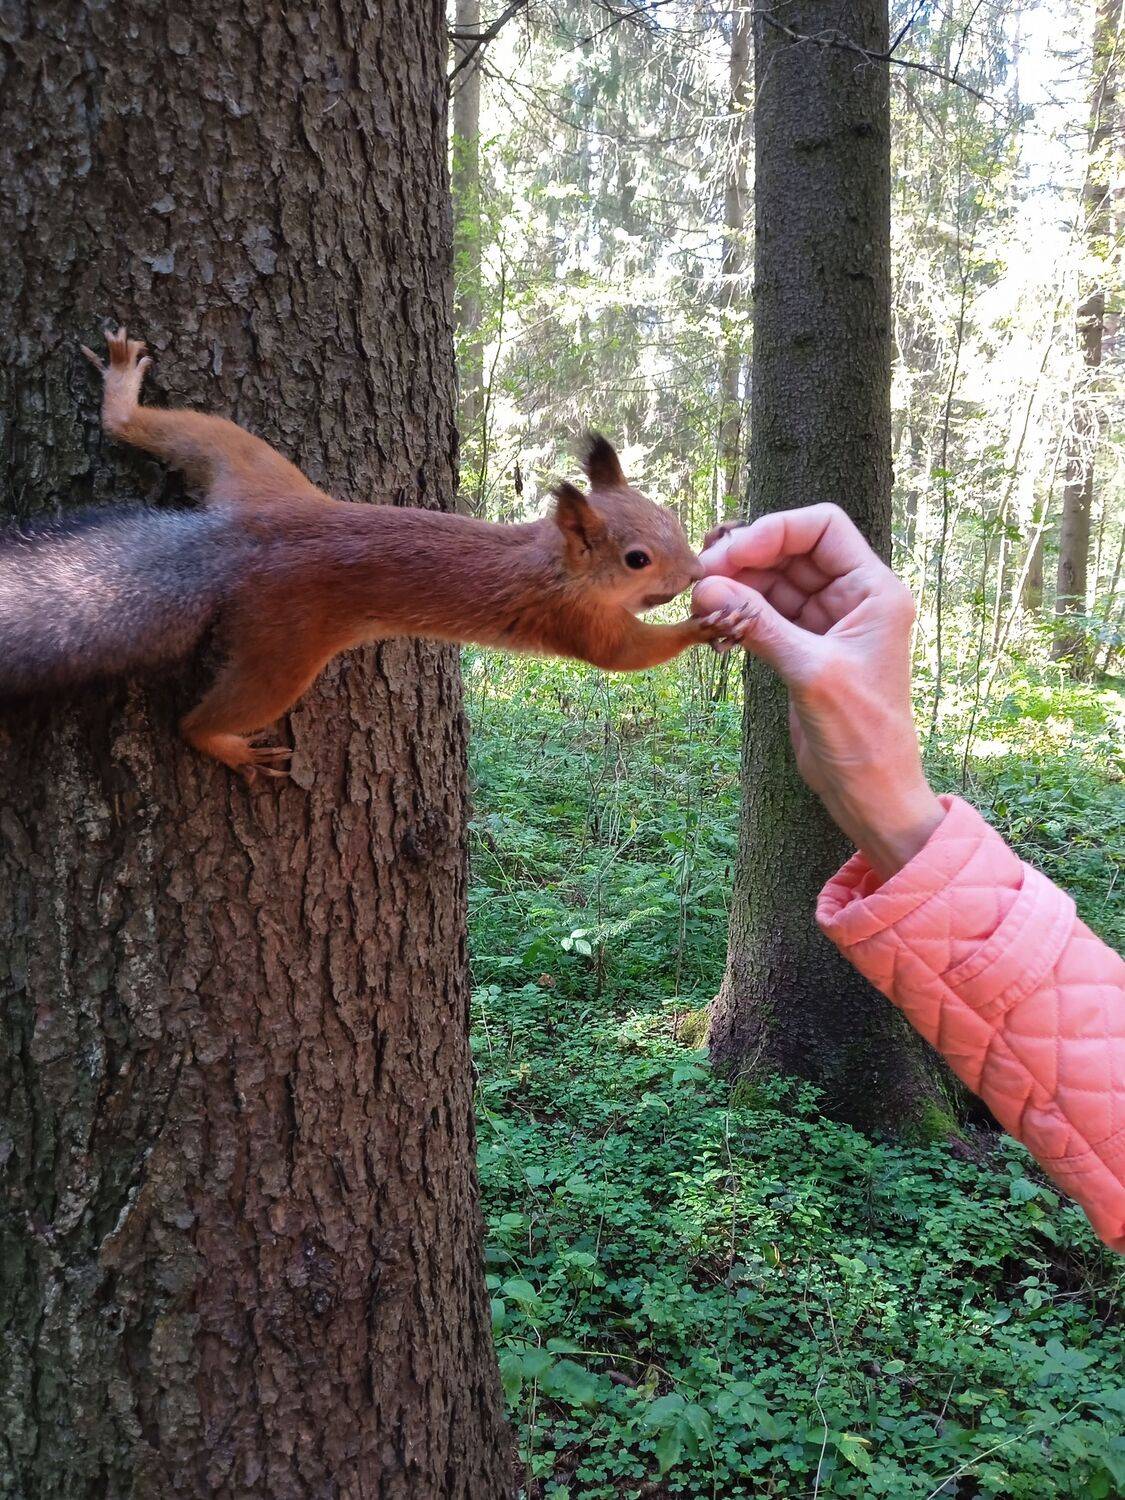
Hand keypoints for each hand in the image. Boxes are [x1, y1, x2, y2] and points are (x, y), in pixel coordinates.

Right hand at [694, 504, 943, 879]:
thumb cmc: (861, 733)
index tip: (729, 553)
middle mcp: (854, 598)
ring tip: (701, 603)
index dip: (774, 531)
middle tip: (702, 580)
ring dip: (738, 587)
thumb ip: (759, 624)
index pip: (822, 528)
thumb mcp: (810, 671)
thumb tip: (707, 586)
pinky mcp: (805, 648)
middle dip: (747, 558)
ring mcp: (828, 623)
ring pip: (775, 582)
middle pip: (792, 551)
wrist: (869, 789)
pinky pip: (766, 614)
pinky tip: (714, 623)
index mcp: (874, 590)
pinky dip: (740, 614)